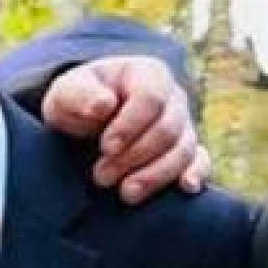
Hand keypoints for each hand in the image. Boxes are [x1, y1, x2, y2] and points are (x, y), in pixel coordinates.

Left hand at [40, 55, 210, 202]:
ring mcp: (182, 125)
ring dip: (154, 175)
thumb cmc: (78, 103)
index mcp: (148, 75)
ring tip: (125, 193)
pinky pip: (200, 160)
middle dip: (134, 156)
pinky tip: (186, 188)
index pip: (151, 98)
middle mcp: (172, 98)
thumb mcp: (67, 93)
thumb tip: (103, 105)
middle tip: (100, 176)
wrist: (85, 121)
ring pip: (183, 150)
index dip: (130, 126)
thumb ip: (80, 95)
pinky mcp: (185, 151)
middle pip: (166, 129)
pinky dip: (196, 173)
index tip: (105, 147)